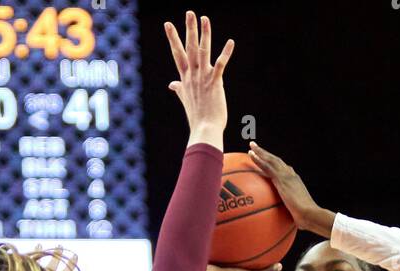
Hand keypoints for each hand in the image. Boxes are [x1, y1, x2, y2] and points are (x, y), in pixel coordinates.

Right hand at [164, 12, 233, 142]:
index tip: (168, 24)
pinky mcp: (215, 83)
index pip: (177, 54)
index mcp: (185, 78)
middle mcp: (193, 75)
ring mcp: (203, 78)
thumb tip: (171, 85)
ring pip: (203, 51)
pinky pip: (220, 64)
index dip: (173, 38)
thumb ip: (179, 89)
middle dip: (189, 29)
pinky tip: (231, 42)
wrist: (204, 130)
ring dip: (205, 34)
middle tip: (189, 12)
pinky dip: (225, 53)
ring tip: (205, 18)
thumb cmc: (197, 118)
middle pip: (189, 47)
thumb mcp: (186, 100)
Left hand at [247, 141, 332, 234]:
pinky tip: (251, 155)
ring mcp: (286, 175)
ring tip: (251, 146)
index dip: (275, 164)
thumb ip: (293, 214)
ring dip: (261, 152)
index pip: (283, 170)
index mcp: (295, 182)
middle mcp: (291, 175)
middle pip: (276, 161)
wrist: (309, 214)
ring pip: (271, 160)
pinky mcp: (281, 179)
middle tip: (256, 148)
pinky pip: (268, 166)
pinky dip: (259, 160)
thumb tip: (292, 223)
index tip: (268, 161)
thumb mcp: (298, 215)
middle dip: (266, 154)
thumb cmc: (306, 219)